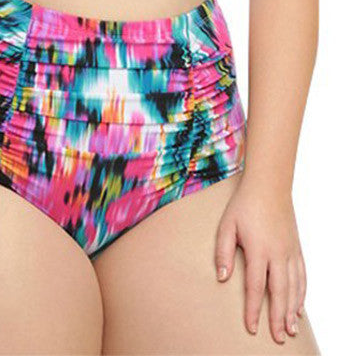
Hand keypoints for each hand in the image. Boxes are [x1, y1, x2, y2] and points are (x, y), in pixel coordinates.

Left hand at [214, 178, 306, 343]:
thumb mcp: (227, 225)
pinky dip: (301, 294)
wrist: (269, 186)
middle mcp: (277, 254)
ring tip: (291, 330)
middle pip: (279, 292)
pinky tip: (299, 306)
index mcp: (258, 250)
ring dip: (292, 310)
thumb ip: (222, 252)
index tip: (251, 327)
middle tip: (279, 338)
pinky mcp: (296, 248)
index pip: (256, 287)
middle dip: (278, 317)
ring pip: (294, 287)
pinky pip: (302, 276)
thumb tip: (222, 277)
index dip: (253, 309)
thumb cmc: (244, 205)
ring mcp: (289, 251)